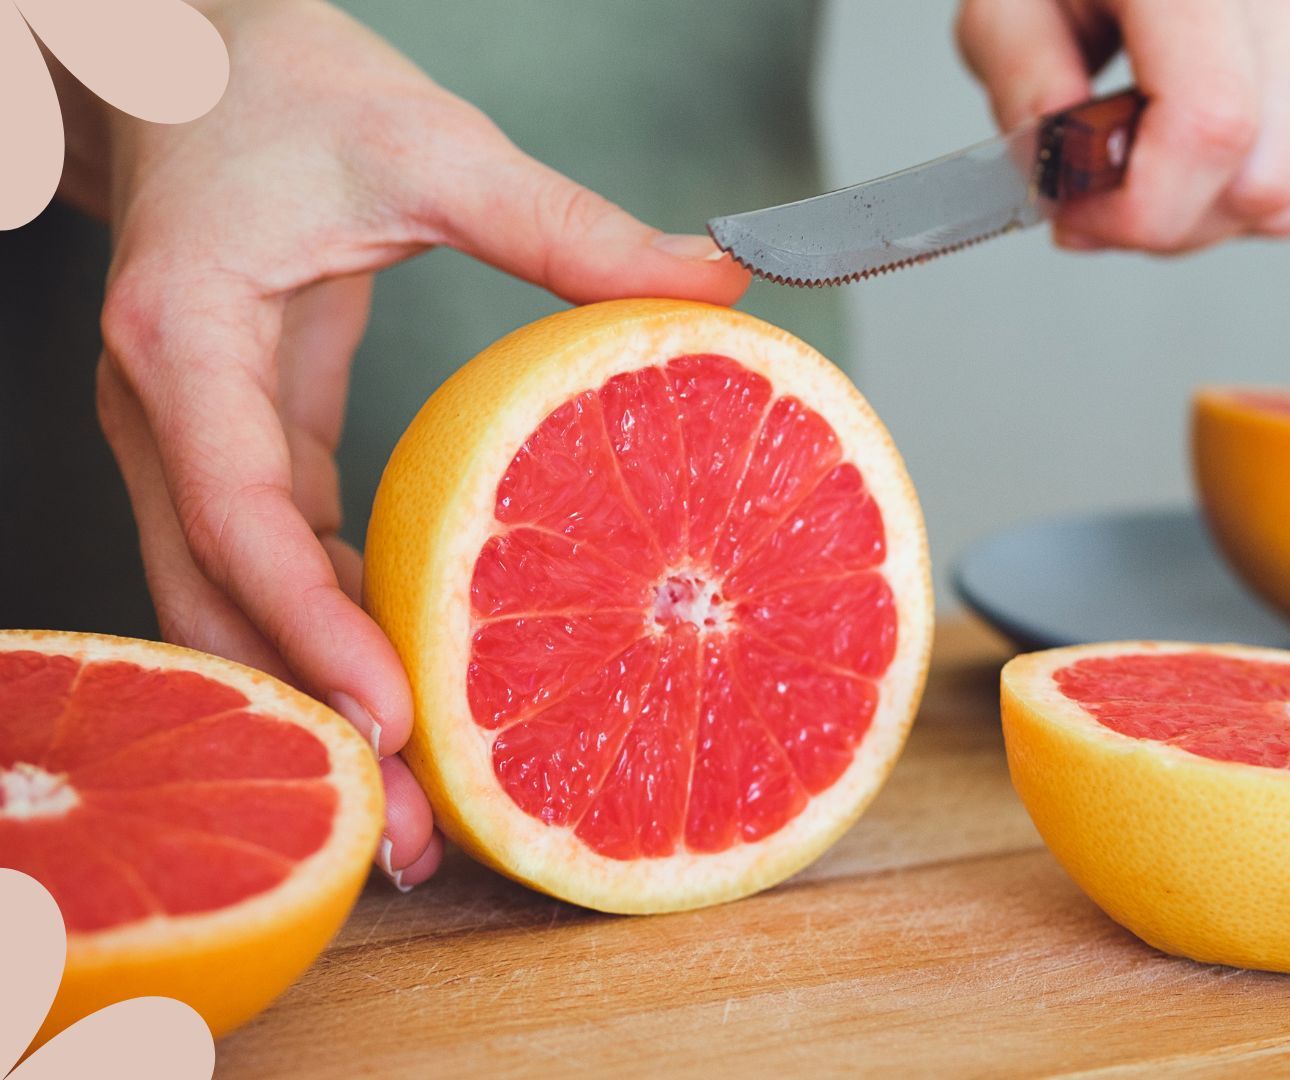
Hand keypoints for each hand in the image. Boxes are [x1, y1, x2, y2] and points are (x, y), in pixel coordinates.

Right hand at [82, 0, 749, 889]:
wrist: (187, 58)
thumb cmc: (284, 92)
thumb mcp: (430, 147)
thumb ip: (568, 224)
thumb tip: (716, 286)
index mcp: (188, 338)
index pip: (240, 509)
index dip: (311, 623)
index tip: (396, 711)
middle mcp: (161, 407)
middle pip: (221, 602)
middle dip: (311, 723)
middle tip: (413, 834)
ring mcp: (182, 436)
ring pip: (229, 606)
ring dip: (315, 708)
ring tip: (413, 817)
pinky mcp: (228, 444)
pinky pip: (264, 567)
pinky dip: (326, 639)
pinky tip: (405, 700)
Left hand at [955, 0, 1289, 252]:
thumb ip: (1022, 82)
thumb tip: (1070, 182)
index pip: (1212, 128)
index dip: (1139, 207)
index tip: (1077, 213)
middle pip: (1267, 183)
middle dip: (1171, 218)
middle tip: (1105, 185)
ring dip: (1215, 206)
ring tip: (1156, 143)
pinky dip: (1263, 176)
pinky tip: (1212, 131)